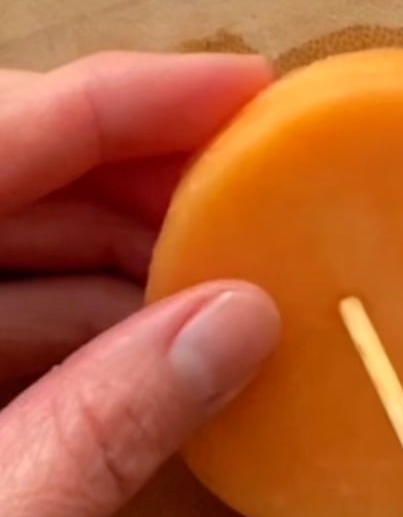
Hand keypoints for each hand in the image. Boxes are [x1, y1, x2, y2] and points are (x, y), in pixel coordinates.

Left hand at [0, 52, 279, 516]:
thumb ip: (99, 428)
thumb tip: (241, 322)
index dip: (126, 98)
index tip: (247, 88)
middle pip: (3, 177)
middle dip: (141, 184)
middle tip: (263, 201)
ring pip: (1, 250)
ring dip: (121, 261)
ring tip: (233, 278)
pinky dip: (78, 328)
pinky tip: (158, 349)